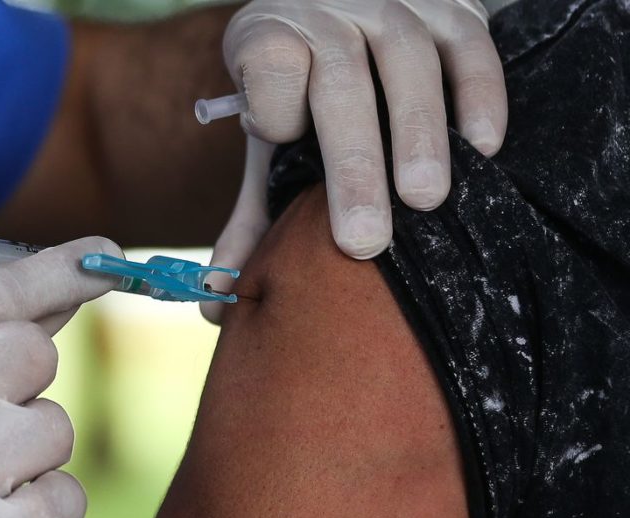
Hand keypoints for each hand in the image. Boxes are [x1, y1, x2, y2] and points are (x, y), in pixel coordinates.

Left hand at [203, 0, 506, 322]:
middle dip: (352, 166)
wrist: (338, 3)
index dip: (276, 109)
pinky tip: (483, 146)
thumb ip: (251, 213)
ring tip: (424, 201)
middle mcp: (329, 17)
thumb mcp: (269, 134)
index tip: (285, 144)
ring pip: (407, 64)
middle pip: (339, 87)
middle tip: (363, 242)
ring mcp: (393, 7)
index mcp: (271, 39)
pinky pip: (470, 46)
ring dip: (418, 135)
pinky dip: (480, 94)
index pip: (270, 68)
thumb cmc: (301, 89)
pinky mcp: (454, 6)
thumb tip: (216, 306)